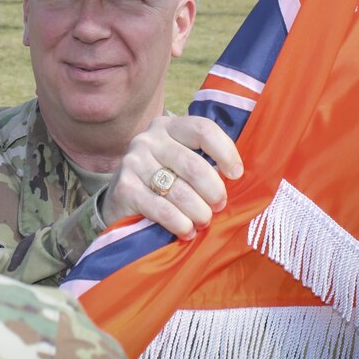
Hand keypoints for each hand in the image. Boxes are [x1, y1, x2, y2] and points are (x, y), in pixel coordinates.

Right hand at [101, 116, 242, 238]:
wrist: (121, 198)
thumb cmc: (164, 179)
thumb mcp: (181, 160)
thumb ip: (204, 161)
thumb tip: (238, 178)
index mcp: (169, 127)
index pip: (203, 130)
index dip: (225, 152)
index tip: (236, 175)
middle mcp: (148, 140)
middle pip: (194, 165)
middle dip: (213, 191)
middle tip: (219, 206)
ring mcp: (133, 162)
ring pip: (179, 191)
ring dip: (199, 212)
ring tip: (203, 222)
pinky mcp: (124, 188)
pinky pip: (162, 209)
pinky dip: (180, 224)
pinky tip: (187, 231)